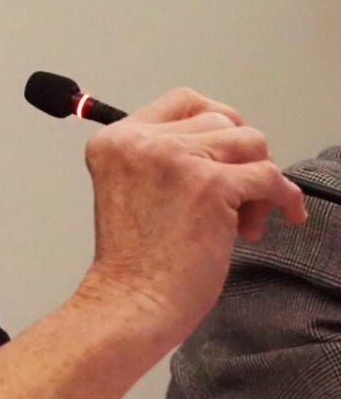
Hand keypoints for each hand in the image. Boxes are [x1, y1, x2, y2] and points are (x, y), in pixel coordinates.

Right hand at [77, 87, 306, 345]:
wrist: (131, 300)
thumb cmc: (133, 260)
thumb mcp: (128, 187)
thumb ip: (160, 157)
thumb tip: (226, 144)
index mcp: (116, 140)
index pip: (181, 100)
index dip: (215, 119)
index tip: (228, 149)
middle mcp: (141, 141)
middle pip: (220, 120)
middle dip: (237, 156)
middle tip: (235, 197)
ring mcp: (175, 159)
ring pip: (247, 141)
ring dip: (256, 178)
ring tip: (244, 218)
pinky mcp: (208, 184)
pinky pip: (268, 176)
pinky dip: (284, 197)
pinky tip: (284, 214)